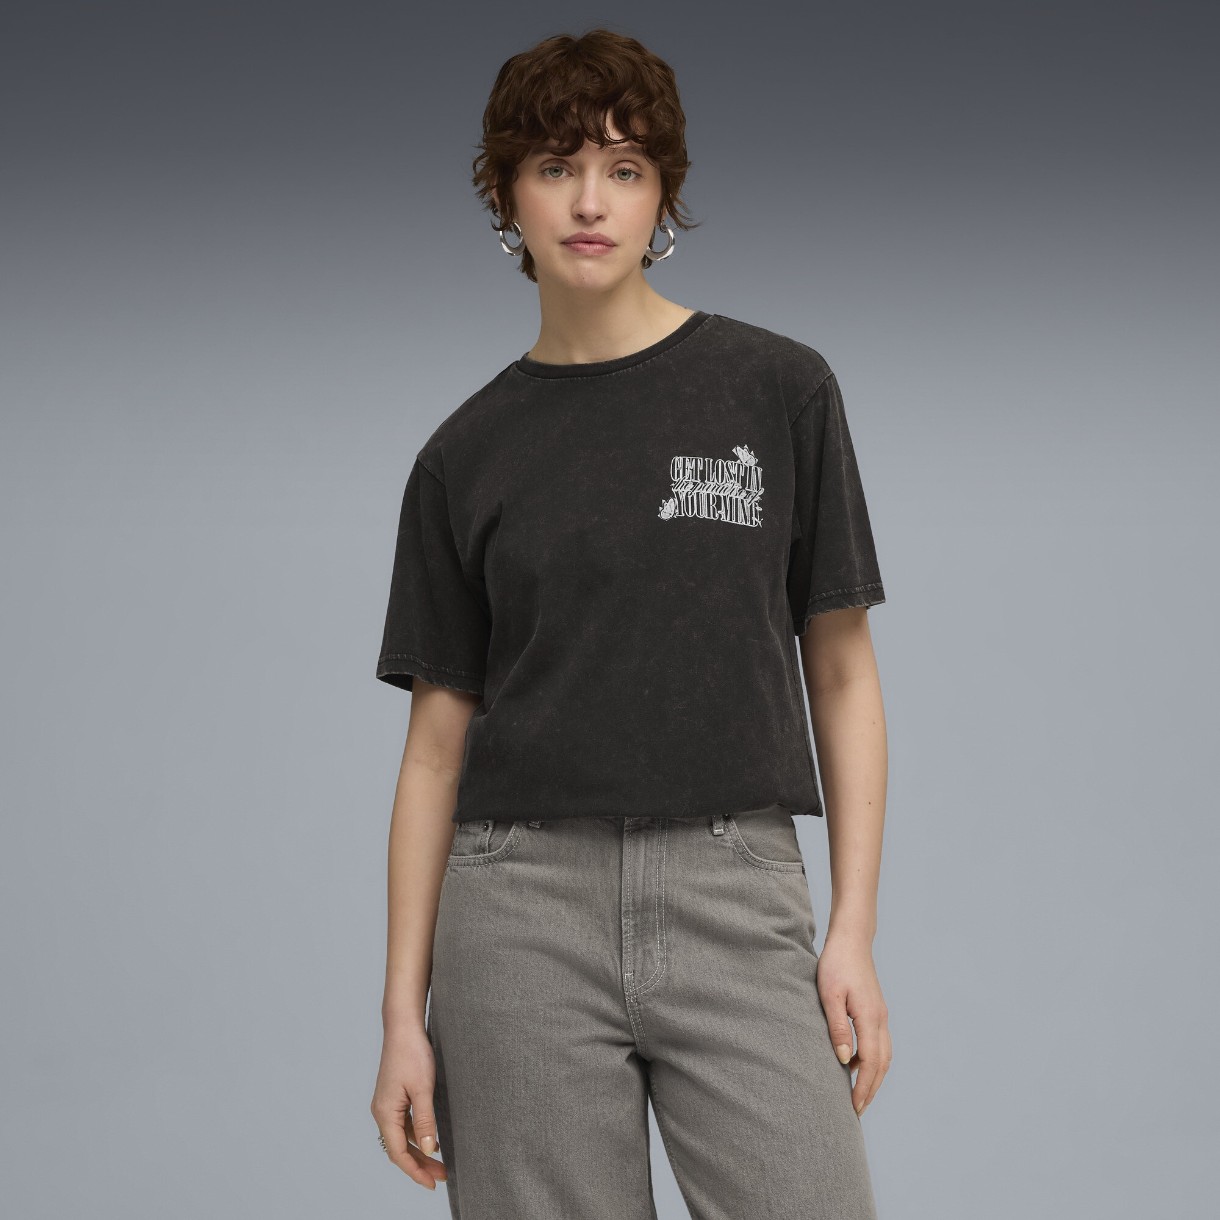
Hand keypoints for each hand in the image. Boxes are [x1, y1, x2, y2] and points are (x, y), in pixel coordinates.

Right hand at [370, 1023, 447, 1190]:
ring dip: (418, 1151)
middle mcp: (382, 1111)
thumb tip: (428, 1150)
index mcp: (385, 1113)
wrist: (403, 1026)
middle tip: (442, 1176)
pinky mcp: (393, 1096)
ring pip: (401, 1137)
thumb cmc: (412, 1053)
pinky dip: (416, 1136)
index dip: (416, 1171)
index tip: (433, 1183)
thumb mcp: (423, 1089)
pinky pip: (403, 1124)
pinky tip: (430, 1139)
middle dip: (419, 1165)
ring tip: (439, 1163)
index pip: (398, 1153)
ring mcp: (386, 1104)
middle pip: (399, 1148)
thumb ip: (425, 1122)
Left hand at [816, 935, 891, 1117]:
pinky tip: (853, 1064)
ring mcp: (880, 1014)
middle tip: (856, 1111)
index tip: (853, 1107)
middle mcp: (880, 1019)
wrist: (851, 939)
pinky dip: (871, 1060)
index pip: (870, 1063)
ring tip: (858, 1094)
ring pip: (883, 1055)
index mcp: (869, 1018)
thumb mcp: (829, 995)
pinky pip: (879, 1043)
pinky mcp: (876, 1010)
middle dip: (870, 1089)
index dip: (863, 1088)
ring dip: (873, 1077)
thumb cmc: (835, 964)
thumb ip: (837, 1027)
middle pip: (881, 1064)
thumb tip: (843, 1059)